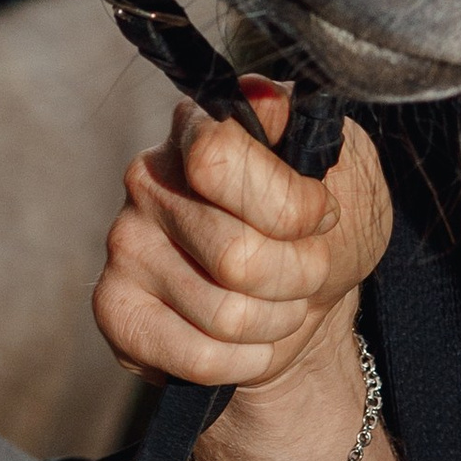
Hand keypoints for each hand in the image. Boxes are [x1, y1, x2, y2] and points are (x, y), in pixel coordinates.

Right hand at [94, 78, 393, 393]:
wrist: (304, 309)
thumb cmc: (322, 233)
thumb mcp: (345, 177)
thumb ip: (311, 137)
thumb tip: (267, 101)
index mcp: (202, 126)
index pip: (220, 158)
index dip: (289, 204)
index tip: (321, 215)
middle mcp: (150, 175)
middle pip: (237, 255)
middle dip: (299, 276)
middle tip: (310, 271)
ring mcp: (125, 242)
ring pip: (226, 314)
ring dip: (279, 321)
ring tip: (282, 304)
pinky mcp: (114, 307)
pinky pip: (198, 356)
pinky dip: (248, 360)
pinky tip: (251, 341)